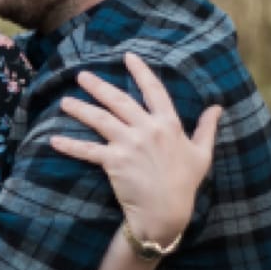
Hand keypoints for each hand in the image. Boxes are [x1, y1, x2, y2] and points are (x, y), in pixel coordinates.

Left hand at [50, 52, 221, 245]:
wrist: (167, 212)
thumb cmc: (185, 184)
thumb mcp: (201, 154)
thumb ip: (207, 128)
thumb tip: (217, 107)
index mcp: (168, 124)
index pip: (154, 90)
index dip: (141, 72)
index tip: (128, 57)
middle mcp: (148, 129)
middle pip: (119, 100)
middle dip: (98, 86)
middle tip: (82, 75)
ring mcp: (129, 144)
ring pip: (100, 119)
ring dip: (80, 109)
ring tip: (64, 101)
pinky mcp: (114, 161)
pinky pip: (88, 150)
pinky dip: (70, 145)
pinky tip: (53, 139)